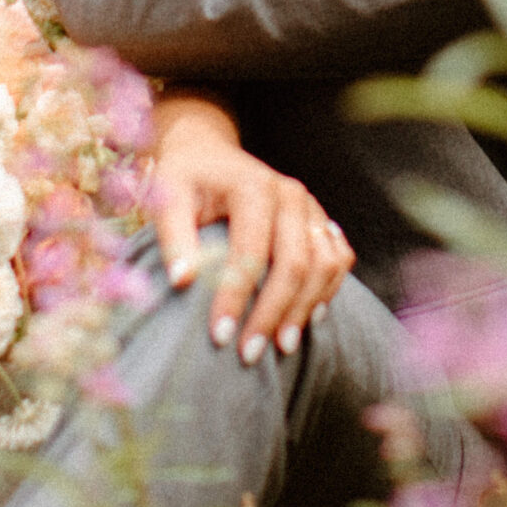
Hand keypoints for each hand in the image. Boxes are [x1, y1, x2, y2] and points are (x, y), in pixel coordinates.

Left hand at [149, 92, 354, 365]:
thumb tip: (182, 281)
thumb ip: (174, 236)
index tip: (218, 336)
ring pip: (324, 265)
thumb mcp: (167, 197)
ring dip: (305, 309)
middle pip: (295, 263)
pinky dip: (328, 290)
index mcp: (254, 186)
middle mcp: (290, 194)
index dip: (236, 297)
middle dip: (273, 313)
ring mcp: (311, 207)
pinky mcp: (320, 220)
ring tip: (281, 346)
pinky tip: (308, 318)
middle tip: (249, 354)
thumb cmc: (184, 178)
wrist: (208, 151)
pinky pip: (338, 259)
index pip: (251, 252)